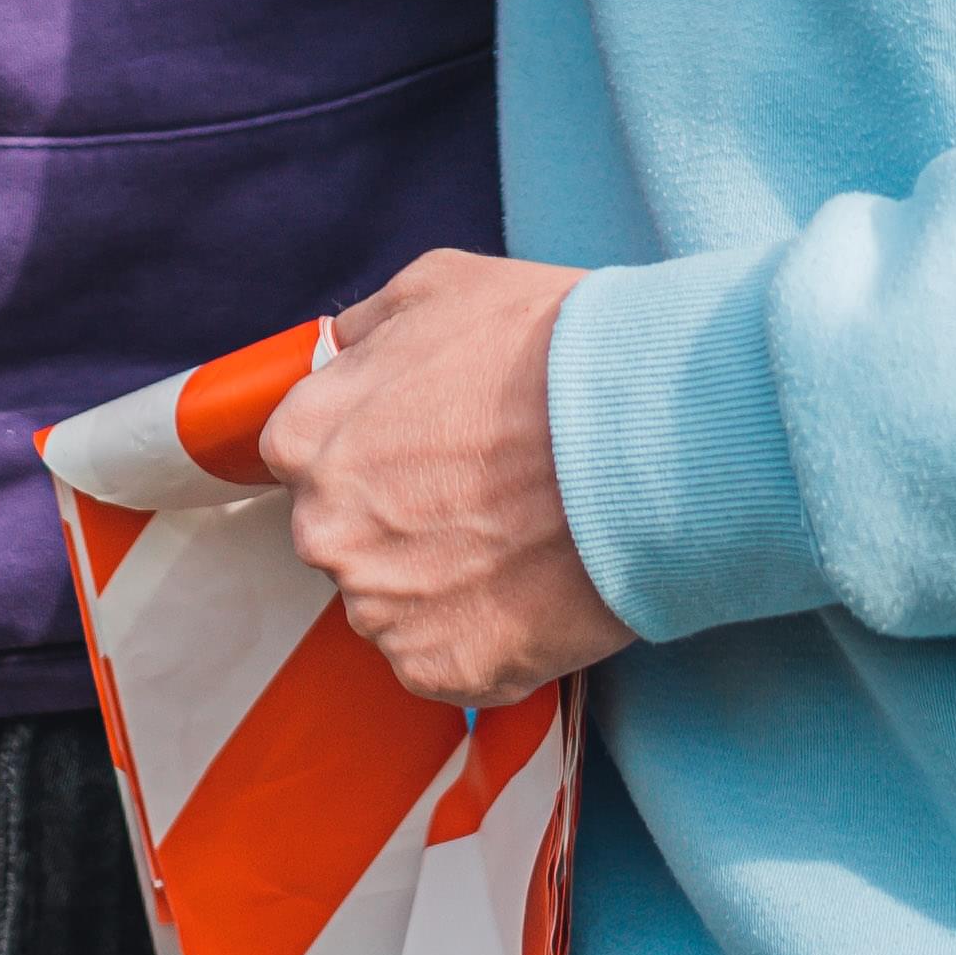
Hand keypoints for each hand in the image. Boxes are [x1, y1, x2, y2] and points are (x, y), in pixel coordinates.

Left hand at [262, 249, 636, 708]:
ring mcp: (381, 607)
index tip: (429, 450)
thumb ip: (366, 327)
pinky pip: (450, 662)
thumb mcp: (439, 285)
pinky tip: (535, 589)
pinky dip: (489, 639)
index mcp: (306, 438)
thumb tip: (343, 349)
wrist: (649, 435)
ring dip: (445, 584)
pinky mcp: (443, 669)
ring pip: (396, 604)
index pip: (306, 458)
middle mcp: (325, 530)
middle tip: (488, 493)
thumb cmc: (549, 351)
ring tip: (523, 540)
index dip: (376, 451)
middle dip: (404, 520)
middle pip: (348, 536)